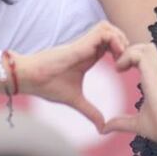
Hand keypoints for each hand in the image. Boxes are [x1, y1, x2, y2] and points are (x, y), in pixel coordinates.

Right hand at [14, 21, 129, 130]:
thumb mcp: (75, 101)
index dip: (121, 51)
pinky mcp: (79, 44)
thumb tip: (102, 128)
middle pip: (111, 32)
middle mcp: (86, 48)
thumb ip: (90, 112)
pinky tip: (115, 54)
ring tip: (122, 55)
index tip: (124, 67)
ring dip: (119, 38)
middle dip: (124, 42)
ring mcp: (83, 44)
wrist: (29, 78)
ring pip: (107, 27)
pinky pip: (102, 32)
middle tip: (127, 60)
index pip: (109, 45)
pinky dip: (113, 39)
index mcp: (87, 57)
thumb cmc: (47, 85)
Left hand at [102, 42, 156, 145]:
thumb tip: (104, 129)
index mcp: (153, 81)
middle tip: (117, 65)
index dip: (130, 58)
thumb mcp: (137, 124)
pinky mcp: (154, 73)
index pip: (144, 59)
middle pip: (146, 48)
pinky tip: (119, 69)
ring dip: (130, 51)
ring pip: (145, 47)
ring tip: (119, 66)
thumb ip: (121, 123)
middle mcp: (156, 74)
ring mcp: (156, 72)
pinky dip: (128, 56)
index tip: (117, 70)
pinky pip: (139, 54)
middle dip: (130, 50)